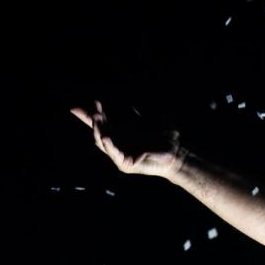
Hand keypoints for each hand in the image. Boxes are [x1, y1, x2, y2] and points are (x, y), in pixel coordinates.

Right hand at [69, 100, 188, 178]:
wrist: (178, 154)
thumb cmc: (168, 138)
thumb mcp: (153, 120)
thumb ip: (139, 112)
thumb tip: (126, 101)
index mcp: (122, 131)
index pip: (103, 121)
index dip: (92, 113)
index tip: (86, 104)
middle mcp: (118, 142)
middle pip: (98, 130)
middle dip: (90, 119)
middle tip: (85, 108)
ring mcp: (121, 153)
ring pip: (102, 141)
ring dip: (98, 130)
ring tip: (95, 117)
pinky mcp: (126, 164)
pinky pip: (115, 154)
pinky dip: (109, 145)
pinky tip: (104, 136)